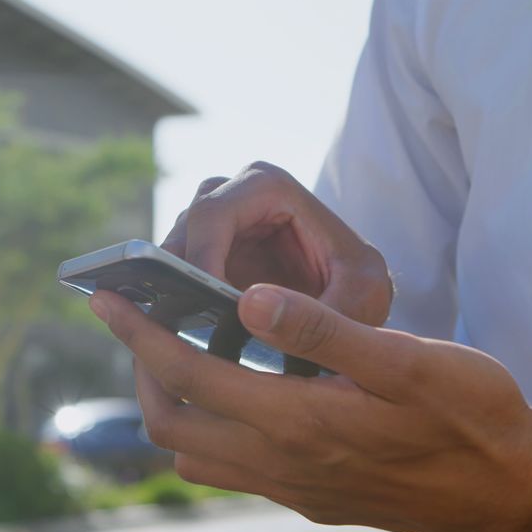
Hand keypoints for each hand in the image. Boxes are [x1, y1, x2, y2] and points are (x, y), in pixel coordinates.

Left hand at [88, 284, 531, 531]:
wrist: (512, 490)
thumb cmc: (471, 415)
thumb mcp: (407, 361)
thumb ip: (323, 330)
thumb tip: (247, 299)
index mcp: (298, 421)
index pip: (187, 375)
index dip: (140, 335)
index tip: (108, 300)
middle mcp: (283, 463)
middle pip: (173, 422)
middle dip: (141, 372)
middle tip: (139, 325)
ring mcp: (295, 488)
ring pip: (197, 452)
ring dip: (172, 403)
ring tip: (178, 354)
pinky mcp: (312, 498)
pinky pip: (232, 470)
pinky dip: (210, 430)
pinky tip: (237, 397)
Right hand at [163, 161, 391, 325]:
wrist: (353, 307)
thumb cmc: (363, 290)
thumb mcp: (362, 297)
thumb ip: (322, 311)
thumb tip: (252, 309)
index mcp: (269, 186)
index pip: (213, 214)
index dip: (199, 258)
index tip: (200, 306)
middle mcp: (232, 195)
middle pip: (182, 231)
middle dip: (176, 280)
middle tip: (179, 330)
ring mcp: (212, 226)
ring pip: (169, 254)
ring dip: (170, 295)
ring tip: (177, 342)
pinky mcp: (200, 258)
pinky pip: (169, 277)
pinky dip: (171, 306)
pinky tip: (179, 344)